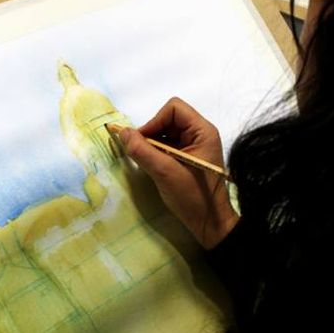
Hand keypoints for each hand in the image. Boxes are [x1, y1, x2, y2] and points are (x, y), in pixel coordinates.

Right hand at [113, 97, 237, 248]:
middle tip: (140, 153)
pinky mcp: (186, 158)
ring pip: (165, 133)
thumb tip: (122, 133)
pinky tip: (152, 166)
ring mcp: (194, 146)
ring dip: (152, 144)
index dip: (154, 121)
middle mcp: (199, 134)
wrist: (210, 223)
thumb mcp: (165, 173)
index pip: (174, 109)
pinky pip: (167, 146)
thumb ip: (142, 151)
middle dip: (151, 133)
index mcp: (202, 131)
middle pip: (168, 119)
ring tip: (147, 162)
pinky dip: (156, 153)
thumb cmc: (193, 197)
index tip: (141, 141)